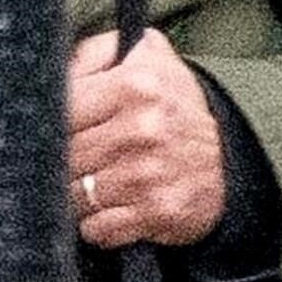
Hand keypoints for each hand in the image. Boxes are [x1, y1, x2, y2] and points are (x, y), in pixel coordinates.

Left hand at [67, 29, 226, 249]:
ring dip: (79, 195)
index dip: (54, 124)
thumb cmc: (176, 111)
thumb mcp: (147, 60)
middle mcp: (142, 130)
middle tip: (82, 159)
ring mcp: (147, 175)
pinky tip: (113, 209)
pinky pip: (97, 228)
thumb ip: (96, 52)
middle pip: (64, 155)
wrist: (228, 163)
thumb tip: (53, 67)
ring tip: (98, 184)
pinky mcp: (156, 213)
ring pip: (75, 194)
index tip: (64, 130)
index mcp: (135, 86)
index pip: (61, 108)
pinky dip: (97, 225)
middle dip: (65, 162)